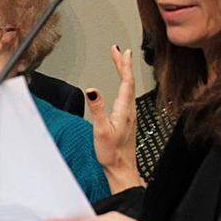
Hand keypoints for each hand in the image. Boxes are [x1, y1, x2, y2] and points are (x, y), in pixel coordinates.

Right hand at [85, 45, 141, 192]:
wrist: (121, 169)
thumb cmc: (111, 153)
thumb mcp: (101, 130)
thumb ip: (97, 109)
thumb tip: (91, 89)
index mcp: (124, 110)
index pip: (126, 81)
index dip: (123, 64)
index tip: (120, 50)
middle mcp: (129, 110)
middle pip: (128, 81)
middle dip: (123, 64)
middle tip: (118, 50)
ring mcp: (129, 116)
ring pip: (128, 88)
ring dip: (124, 73)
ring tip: (120, 63)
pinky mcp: (126, 121)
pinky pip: (126, 96)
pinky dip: (123, 85)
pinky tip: (121, 87)